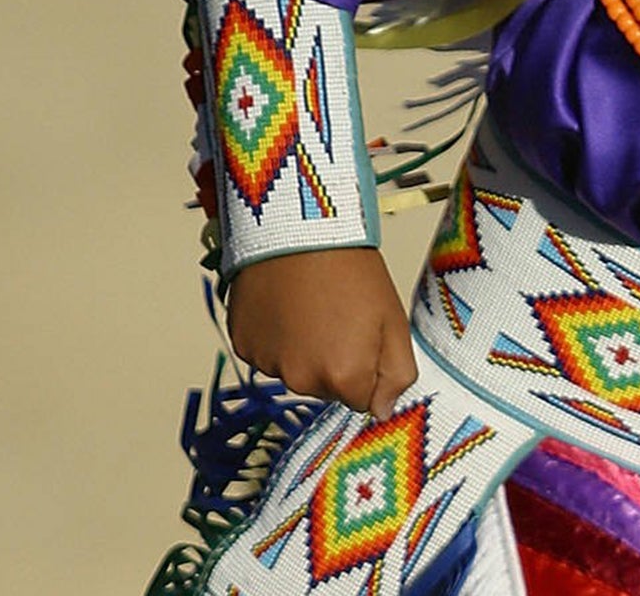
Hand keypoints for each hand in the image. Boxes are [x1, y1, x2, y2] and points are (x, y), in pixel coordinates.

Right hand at [226, 246, 418, 417]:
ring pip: (294, 370)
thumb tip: (384, 410)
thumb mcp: (394, 319)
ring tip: (312, 304)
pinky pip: (266, 352)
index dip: (368, 367)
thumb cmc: (353, 268)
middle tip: (339, 314)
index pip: (362, 400)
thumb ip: (398, 373)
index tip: (365, 334)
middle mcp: (301, 380)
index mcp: (344, 378)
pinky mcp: (241, 343)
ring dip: (304, 349)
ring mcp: (267, 364)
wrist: (300, 228)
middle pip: (326, 388)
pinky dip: (276, 336)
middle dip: (336, 361)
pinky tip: (286, 303)